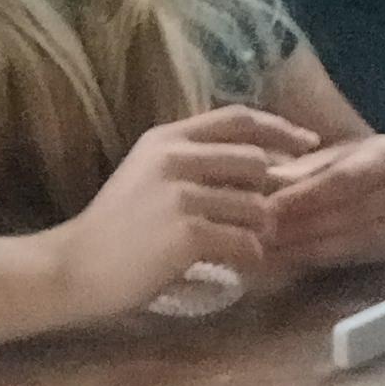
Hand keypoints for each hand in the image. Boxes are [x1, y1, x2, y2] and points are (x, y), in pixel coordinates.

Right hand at [52, 105, 314, 319]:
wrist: (75, 267)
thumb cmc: (117, 227)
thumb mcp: (148, 174)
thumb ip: (195, 160)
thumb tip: (260, 161)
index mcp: (166, 139)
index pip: (238, 118)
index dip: (280, 128)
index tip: (308, 143)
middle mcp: (174, 159)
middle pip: (257, 163)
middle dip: (267, 194)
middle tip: (255, 220)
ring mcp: (181, 196)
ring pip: (257, 208)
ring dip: (257, 232)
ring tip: (234, 246)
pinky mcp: (188, 234)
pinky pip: (247, 243)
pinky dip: (248, 258)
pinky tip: (231, 265)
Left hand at [262, 131, 384, 270]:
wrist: (379, 188)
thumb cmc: (345, 169)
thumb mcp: (322, 160)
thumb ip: (299, 171)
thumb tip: (270, 181)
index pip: (346, 177)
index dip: (307, 194)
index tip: (271, 207)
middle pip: (355, 210)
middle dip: (307, 224)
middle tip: (268, 234)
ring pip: (361, 238)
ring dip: (315, 246)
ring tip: (277, 248)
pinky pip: (366, 256)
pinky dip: (329, 258)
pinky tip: (299, 257)